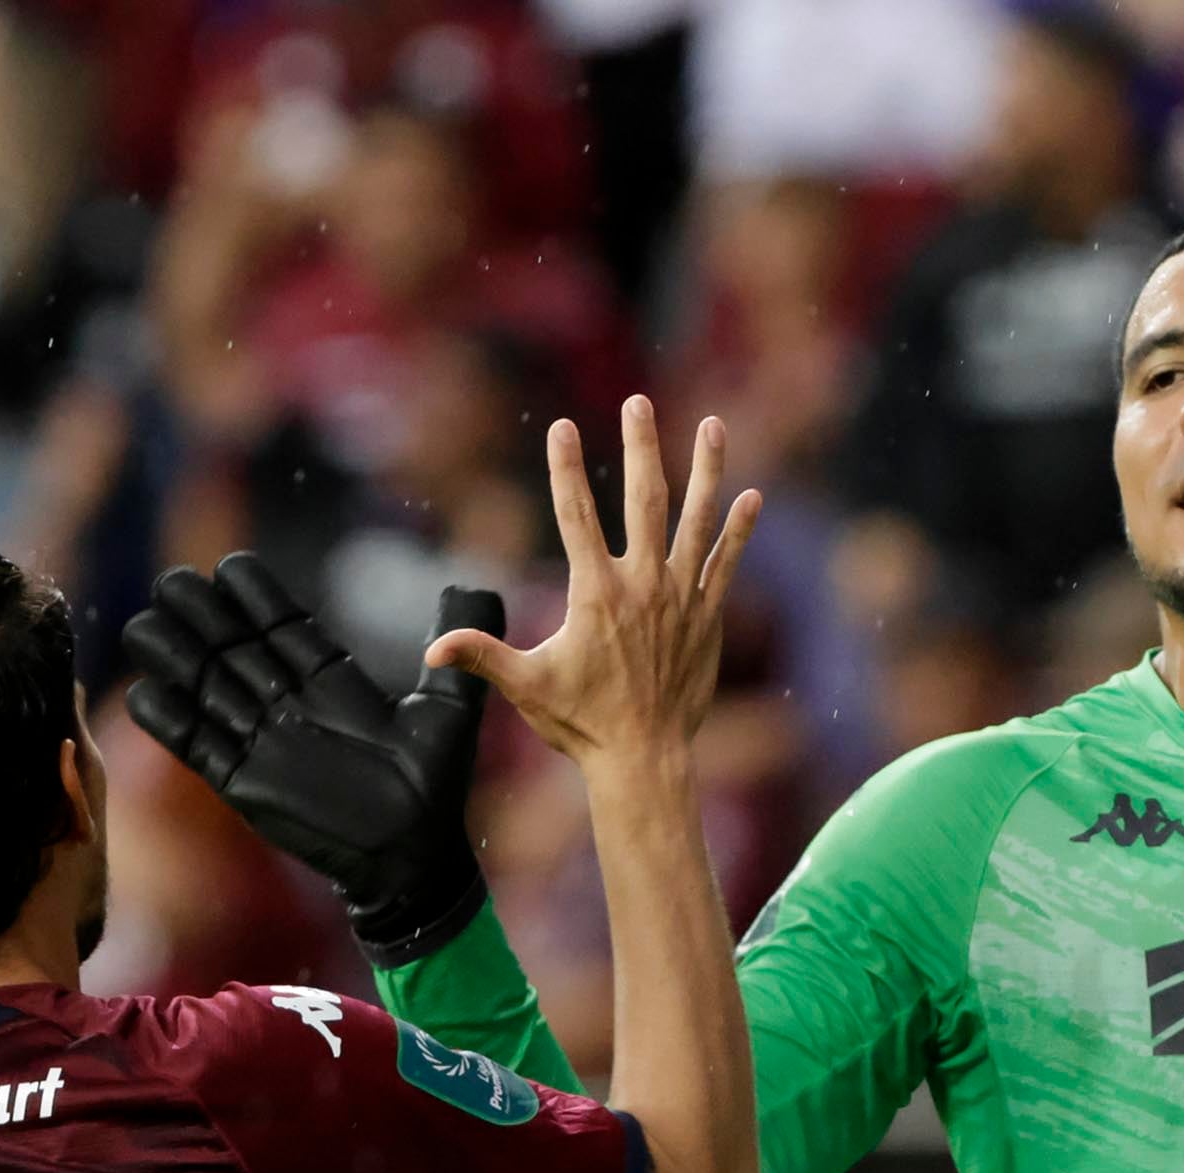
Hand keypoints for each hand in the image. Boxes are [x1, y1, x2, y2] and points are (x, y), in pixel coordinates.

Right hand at [121, 556, 502, 966]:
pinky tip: (144, 691)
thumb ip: (460, 650)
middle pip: (232, 648)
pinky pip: (198, 747)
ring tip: (145, 622)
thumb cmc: (434, 787)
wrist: (412, 860)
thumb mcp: (450, 711)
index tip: (232, 569)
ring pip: (205, 689)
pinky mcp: (244, 782)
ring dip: (175, 658)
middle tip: (175, 584)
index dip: (256, 599)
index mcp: (328, 681)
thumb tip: (475, 586)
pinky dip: (171, 723)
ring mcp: (262, 740)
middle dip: (202, 617)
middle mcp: (288, 703)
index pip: (282, 627)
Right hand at [426, 399, 762, 783]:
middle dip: (641, 447)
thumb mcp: (526, 686)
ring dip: (706, 470)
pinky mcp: (707, 618)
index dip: (564, 469)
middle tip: (638, 402)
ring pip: (696, 521)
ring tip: (713, 425)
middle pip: (643, 501)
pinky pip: (726, 564)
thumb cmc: (581, 723)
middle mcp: (642, 586)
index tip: (560, 426)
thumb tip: (431, 651)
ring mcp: (680, 599)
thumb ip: (482, 656)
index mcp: (595, 593)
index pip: (574, 515)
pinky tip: (752, 496)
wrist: (644, 759)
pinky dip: (738, 530)